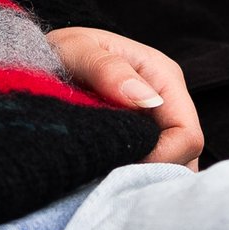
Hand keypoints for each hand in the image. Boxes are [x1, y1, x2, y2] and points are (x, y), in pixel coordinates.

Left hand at [48, 25, 204, 168]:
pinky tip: (105, 177)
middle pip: (185, 158)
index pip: (187, 136)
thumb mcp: (76, 50)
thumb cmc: (58, 49)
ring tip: (104, 176)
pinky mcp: (142, 139)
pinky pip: (151, 169)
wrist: (41, 57)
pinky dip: (132, 180)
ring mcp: (157, 123)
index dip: (162, 159)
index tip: (121, 167)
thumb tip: (144, 99)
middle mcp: (168, 102)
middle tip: (108, 177)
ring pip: (172, 168)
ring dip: (143, 179)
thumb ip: (107, 69)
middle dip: (153, 174)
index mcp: (164, 77)